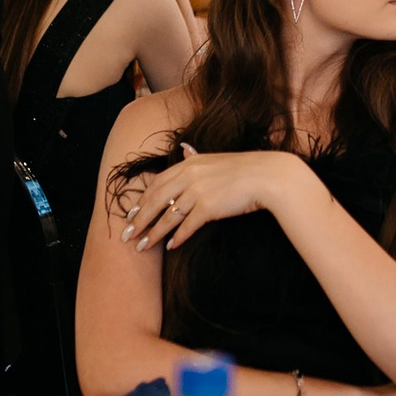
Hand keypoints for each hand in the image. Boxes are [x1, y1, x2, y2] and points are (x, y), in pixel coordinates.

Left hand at [117, 148, 320, 250]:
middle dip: (139, 220)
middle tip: (127, 235)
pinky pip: (187, 225)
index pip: (157, 183)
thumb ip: (197, 157)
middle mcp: (190, 175)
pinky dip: (177, 237)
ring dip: (153, 233)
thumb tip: (184, 148)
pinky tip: (171, 247)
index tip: (131, 214)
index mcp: (190, 163)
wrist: (269, 176)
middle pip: (156, 200)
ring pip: (167, 216)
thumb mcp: (217, 158)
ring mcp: (198, 191)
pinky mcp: (209, 207)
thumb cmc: (246, 169)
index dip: (142, 200)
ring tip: (142, 247)